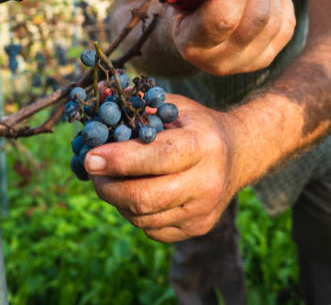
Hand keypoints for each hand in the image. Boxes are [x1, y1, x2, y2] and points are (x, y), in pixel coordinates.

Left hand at [85, 95, 240, 242]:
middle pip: (146, 197)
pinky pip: (151, 229)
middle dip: (108, 187)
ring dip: (117, 200)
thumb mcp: (178, 108)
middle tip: (92, 171)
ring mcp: (203, 210)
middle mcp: (208, 182)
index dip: (120, 160)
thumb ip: (142, 108)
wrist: (237, 154)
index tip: (91, 157)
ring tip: (110, 179)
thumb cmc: (198, 125)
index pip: (158, 157)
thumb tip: (101, 103)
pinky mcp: (197, 228)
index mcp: (204, 145)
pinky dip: (134, 212)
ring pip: (143, 218)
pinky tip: (134, 192)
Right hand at [161, 0, 295, 74]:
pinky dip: (279, 2)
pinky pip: (287, 23)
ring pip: (274, 19)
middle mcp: (220, 61)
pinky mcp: (267, 58)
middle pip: (256, 17)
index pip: (224, 18)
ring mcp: (247, 62)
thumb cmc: (188, 5)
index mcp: (193, 44)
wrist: (199, 36)